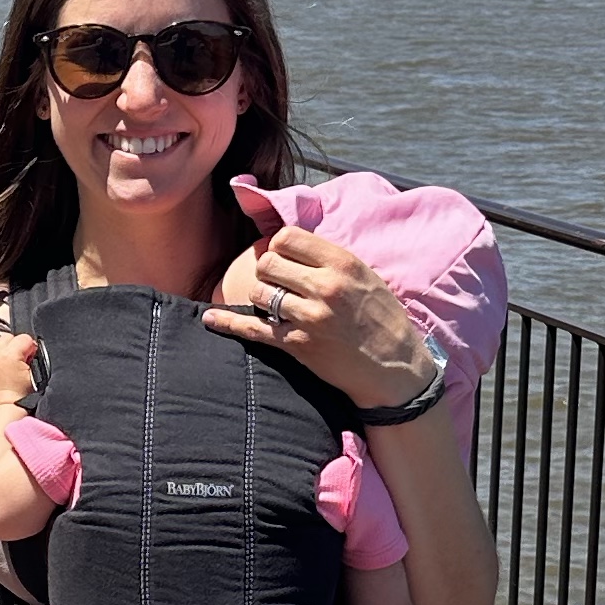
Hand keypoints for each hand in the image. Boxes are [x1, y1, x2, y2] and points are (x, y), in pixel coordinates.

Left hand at [0, 330, 39, 416]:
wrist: (5, 412)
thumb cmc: (23, 397)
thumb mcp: (36, 373)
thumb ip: (34, 356)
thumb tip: (31, 349)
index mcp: (9, 354)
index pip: (24, 338)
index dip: (30, 348)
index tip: (31, 359)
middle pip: (8, 338)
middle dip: (15, 347)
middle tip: (20, 362)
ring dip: (2, 352)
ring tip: (8, 367)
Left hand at [203, 179, 438, 406]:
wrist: (394, 367)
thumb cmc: (381, 319)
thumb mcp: (364, 276)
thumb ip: (329, 260)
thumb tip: (289, 244)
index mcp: (342, 263)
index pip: (287, 237)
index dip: (279, 246)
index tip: (283, 258)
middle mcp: (324, 287)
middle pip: (268, 263)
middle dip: (267, 271)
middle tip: (278, 283)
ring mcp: (309, 317)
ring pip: (259, 294)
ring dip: (261, 298)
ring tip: (276, 306)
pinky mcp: (298, 344)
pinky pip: (252, 329)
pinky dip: (228, 323)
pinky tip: (210, 318)